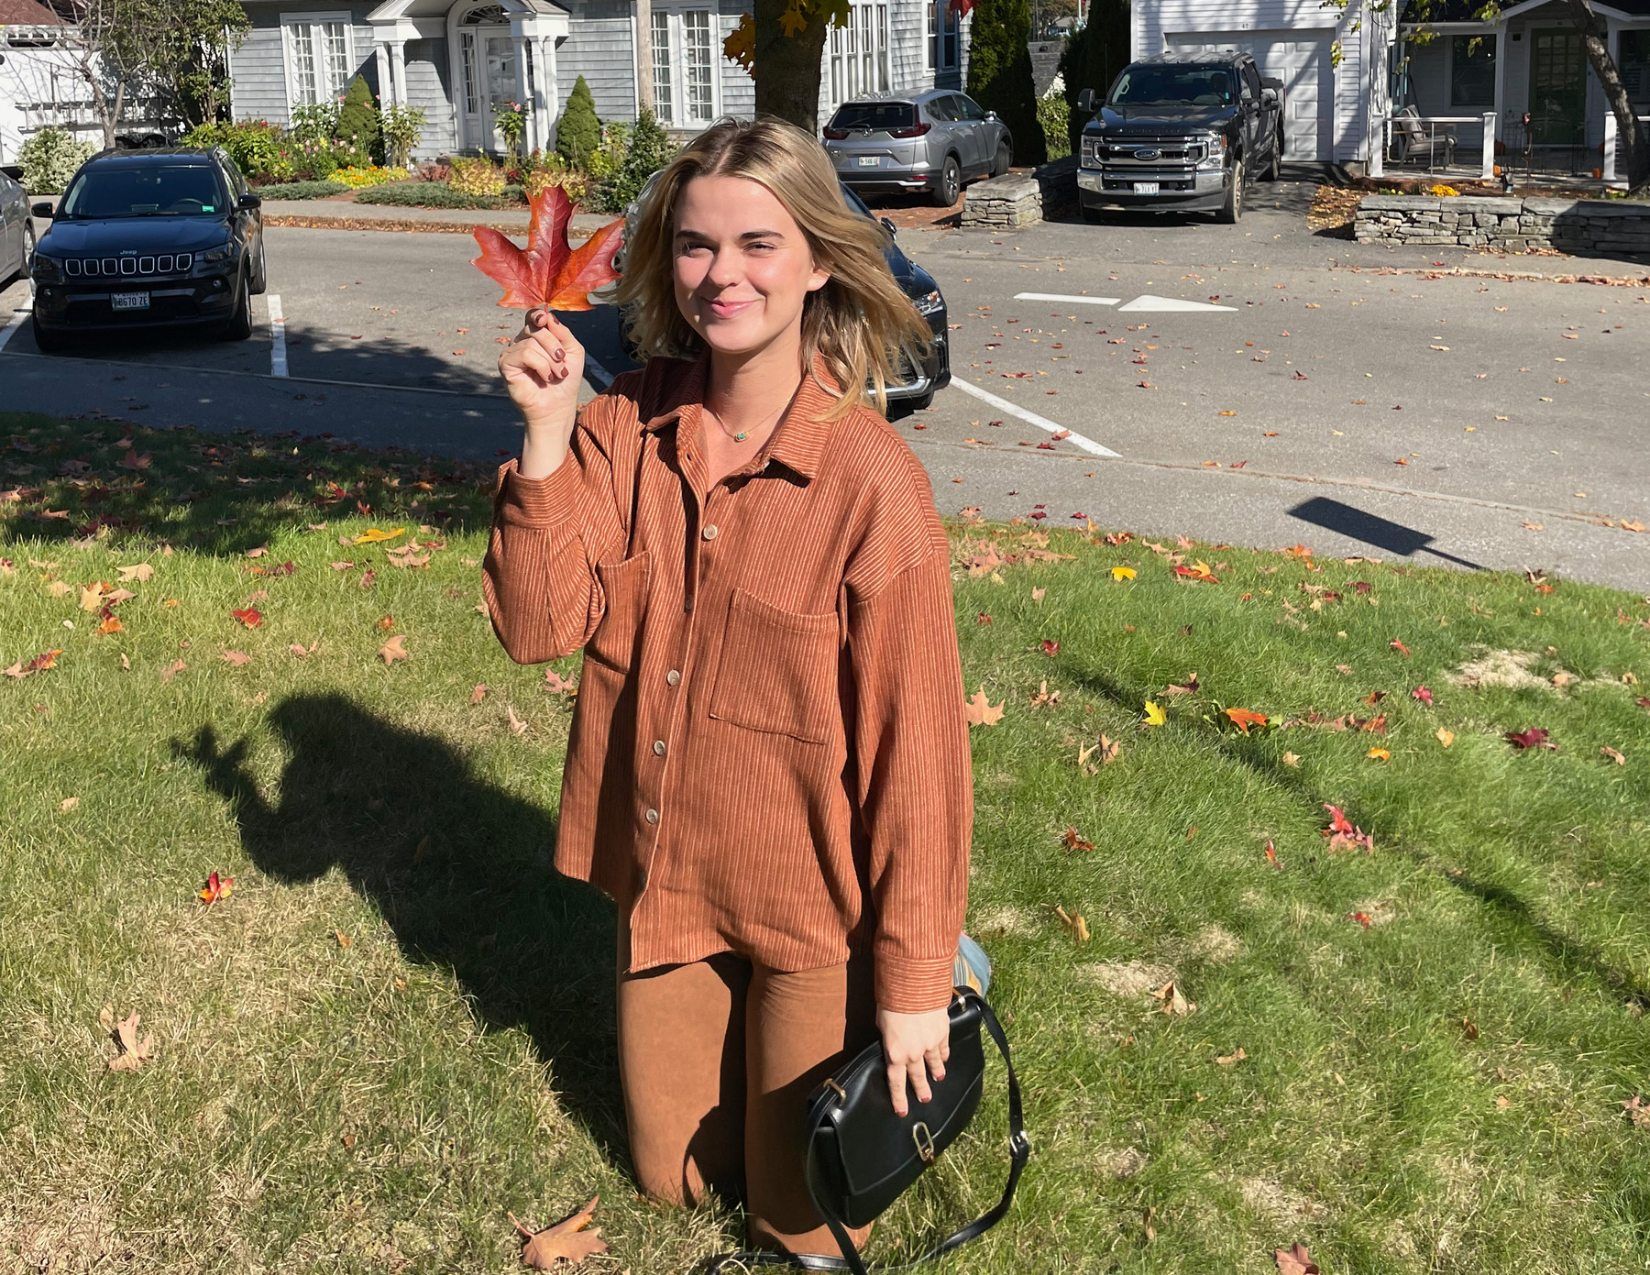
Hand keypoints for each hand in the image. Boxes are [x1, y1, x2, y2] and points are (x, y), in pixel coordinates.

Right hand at [497, 307, 585, 434]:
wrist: (558, 407)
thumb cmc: (565, 381)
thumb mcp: (573, 352)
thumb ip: (563, 332)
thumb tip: (546, 315)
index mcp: (536, 337)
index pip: (532, 317)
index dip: (538, 315)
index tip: (544, 319)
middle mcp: (521, 342)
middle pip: (534, 327)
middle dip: (553, 344)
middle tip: (561, 361)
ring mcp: (512, 353)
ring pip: (531, 341)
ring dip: (550, 360)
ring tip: (556, 375)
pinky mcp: (505, 364)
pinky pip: (525, 353)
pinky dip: (540, 365)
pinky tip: (545, 378)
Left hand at [878, 1005, 949, 1118]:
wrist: (913, 987)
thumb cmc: (892, 1003)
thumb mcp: (881, 1023)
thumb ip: (888, 1038)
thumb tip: (892, 1042)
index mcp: (895, 1054)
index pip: (896, 1082)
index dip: (899, 1098)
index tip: (902, 1111)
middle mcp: (914, 1054)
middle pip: (918, 1077)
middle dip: (921, 1090)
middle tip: (925, 1100)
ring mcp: (930, 1044)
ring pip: (934, 1064)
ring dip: (936, 1072)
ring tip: (938, 1079)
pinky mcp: (942, 1032)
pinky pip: (944, 1048)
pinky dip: (944, 1054)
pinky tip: (945, 1058)